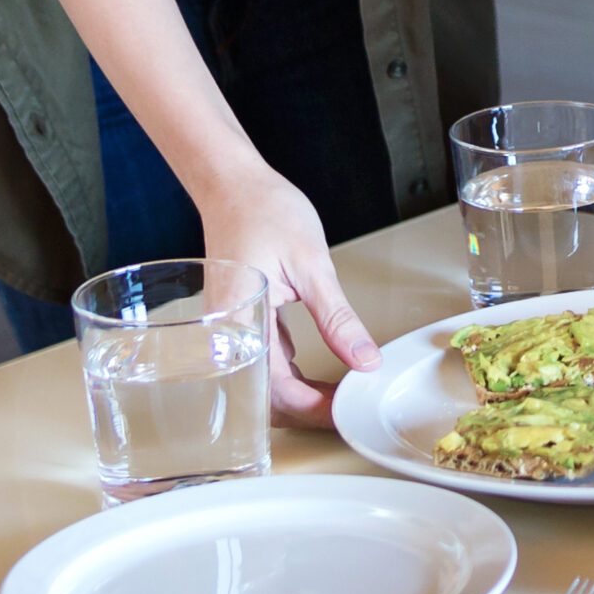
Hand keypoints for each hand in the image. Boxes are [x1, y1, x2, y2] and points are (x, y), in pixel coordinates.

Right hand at [195, 170, 378, 426]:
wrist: (233, 185)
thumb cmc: (266, 212)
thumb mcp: (312, 266)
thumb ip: (337, 319)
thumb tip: (365, 360)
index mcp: (240, 323)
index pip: (274, 387)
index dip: (312, 407)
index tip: (347, 409)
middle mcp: (228, 334)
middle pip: (265, 395)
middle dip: (307, 409)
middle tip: (349, 407)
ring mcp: (233, 330)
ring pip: (265, 382)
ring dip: (302, 394)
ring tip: (341, 394)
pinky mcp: (243, 321)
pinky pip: (265, 360)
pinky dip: (293, 374)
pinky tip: (320, 374)